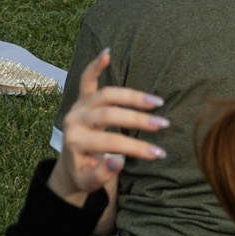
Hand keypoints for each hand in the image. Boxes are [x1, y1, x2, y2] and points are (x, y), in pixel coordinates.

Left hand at [46, 50, 167, 206]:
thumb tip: (118, 161)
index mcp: (76, 140)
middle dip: (137, 120)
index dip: (135, 148)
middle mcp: (74, 119)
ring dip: (132, 96)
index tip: (159, 153)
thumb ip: (102, 173)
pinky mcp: (81, 98)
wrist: (70, 164)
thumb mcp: (89, 182)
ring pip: (105, 95)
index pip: (110, 142)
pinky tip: (107, 53)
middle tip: (164, 125)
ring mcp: (78, 106)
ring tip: (157, 102)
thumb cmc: (84, 174)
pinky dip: (96, 66)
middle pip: (108, 114)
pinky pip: (87, 79)